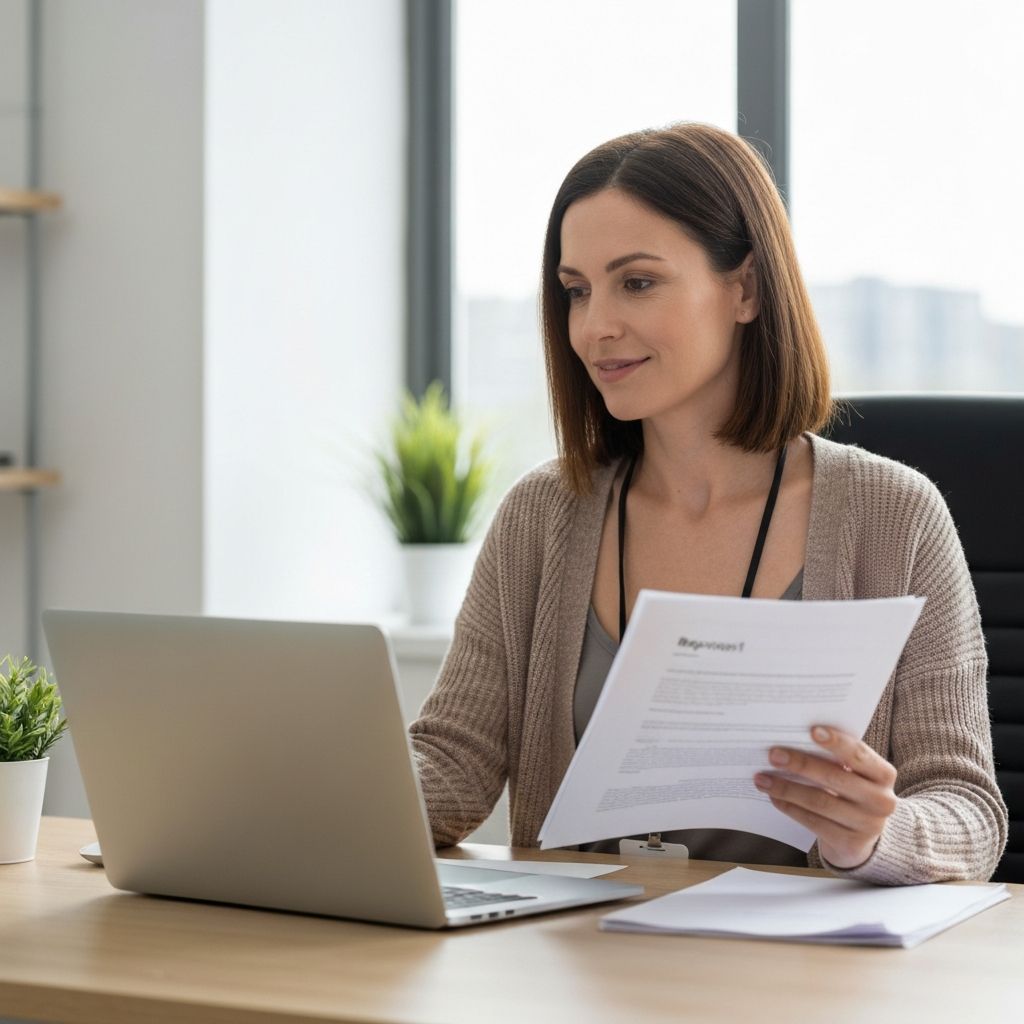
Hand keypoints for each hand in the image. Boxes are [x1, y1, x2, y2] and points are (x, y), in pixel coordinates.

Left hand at [753, 726, 897, 869]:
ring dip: (787, 788)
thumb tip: (792, 740)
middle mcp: (881, 800)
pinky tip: (774, 797)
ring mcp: (868, 825)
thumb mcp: (854, 775)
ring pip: (820, 802)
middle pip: (836, 778)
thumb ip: (836, 759)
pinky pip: (814, 822)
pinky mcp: (850, 844)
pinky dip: (790, 807)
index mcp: (883, 775)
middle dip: (801, 764)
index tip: (812, 730)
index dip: (837, 742)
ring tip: (763, 779)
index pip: (859, 754)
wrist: (864, 838)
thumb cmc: (851, 792)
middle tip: (773, 754)